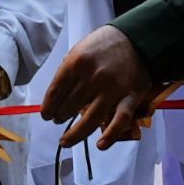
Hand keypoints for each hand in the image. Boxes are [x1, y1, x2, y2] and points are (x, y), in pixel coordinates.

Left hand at [41, 25, 152, 150]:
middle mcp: (93, 77)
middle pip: (69, 106)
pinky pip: (119, 120)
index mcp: (77, 62)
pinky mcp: (130, 98)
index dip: (48, 107)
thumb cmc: (104, 45)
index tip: (46, 114)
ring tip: (65, 140)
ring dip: (74, 134)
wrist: (137, 39)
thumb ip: (68, 71)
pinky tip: (100, 145)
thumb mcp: (80, 49)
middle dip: (59, 117)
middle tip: (57, 120)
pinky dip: (111, 135)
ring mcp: (112, 89)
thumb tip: (55, 96)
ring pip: (90, 119)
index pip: (56, 91)